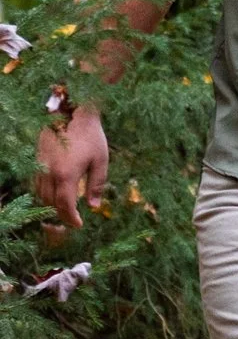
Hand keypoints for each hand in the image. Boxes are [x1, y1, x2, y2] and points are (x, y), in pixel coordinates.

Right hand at [34, 106, 107, 232]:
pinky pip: (36, 184)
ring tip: (66, 208)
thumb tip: (95, 207)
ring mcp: (39, 167)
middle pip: (51, 203)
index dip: (71, 218)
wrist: (72, 113)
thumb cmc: (91, 136)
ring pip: (41, 195)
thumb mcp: (101, 161)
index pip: (65, 205)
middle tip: (73, 218)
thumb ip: (97, 185)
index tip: (79, 225)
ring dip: (52, 204)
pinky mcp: (35, 161)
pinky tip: (55, 193)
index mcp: (66, 175)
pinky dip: (44, 193)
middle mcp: (49, 173)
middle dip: (61, 213)